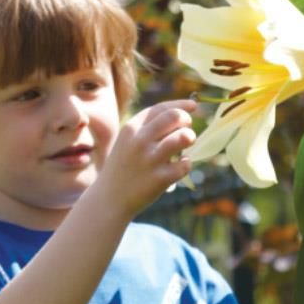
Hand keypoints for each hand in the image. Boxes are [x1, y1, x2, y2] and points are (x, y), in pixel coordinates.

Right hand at [101, 99, 195, 215]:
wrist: (109, 199)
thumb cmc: (124, 166)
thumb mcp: (127, 141)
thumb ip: (148, 128)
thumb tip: (181, 114)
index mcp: (131, 128)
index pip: (161, 108)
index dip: (181, 105)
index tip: (194, 106)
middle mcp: (140, 141)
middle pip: (175, 117)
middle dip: (186, 120)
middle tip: (187, 129)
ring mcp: (151, 160)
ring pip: (184, 137)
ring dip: (190, 139)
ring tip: (185, 146)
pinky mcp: (160, 179)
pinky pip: (186, 164)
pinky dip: (186, 163)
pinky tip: (179, 166)